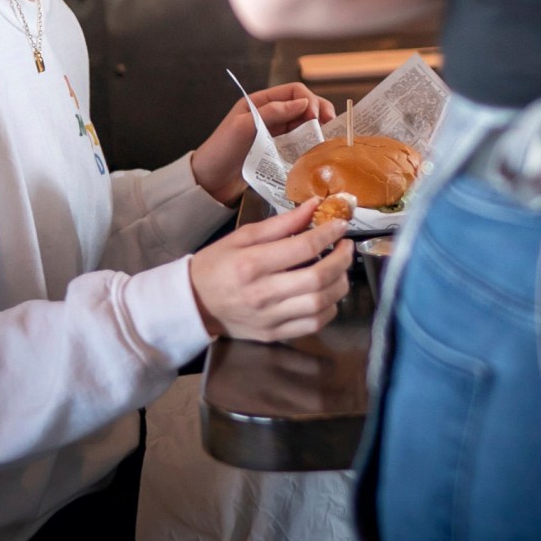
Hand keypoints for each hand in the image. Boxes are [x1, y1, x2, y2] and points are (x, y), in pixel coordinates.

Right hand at [188, 200, 354, 341]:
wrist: (193, 303)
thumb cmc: (217, 264)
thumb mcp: (243, 236)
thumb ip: (282, 223)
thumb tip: (314, 206)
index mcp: (252, 264)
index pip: (304, 248)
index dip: (330, 234)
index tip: (340, 225)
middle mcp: (262, 294)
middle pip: (318, 278)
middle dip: (342, 259)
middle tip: (347, 246)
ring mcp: (270, 318)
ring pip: (321, 304)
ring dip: (340, 284)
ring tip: (340, 269)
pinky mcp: (274, 334)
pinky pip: (313, 325)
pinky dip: (330, 308)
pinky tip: (328, 293)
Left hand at [191, 81, 335, 206]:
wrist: (209, 181)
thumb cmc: (221, 150)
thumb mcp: (244, 127)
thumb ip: (273, 112)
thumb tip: (304, 104)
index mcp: (260, 102)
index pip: (294, 91)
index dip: (309, 100)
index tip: (317, 117)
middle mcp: (269, 114)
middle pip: (302, 105)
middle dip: (319, 111)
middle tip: (329, 126)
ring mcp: (273, 132)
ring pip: (303, 123)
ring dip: (317, 127)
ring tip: (326, 137)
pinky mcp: (276, 149)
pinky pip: (298, 140)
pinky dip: (309, 141)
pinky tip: (315, 148)